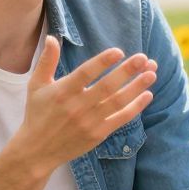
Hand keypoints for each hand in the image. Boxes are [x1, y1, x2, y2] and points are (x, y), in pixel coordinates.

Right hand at [3, 38, 155, 174]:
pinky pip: (121, 119)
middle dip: (127, 71)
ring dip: (137, 87)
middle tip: (144, 58)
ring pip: (118, 102)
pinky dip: (136, 107)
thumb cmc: (38, 114)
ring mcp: (89, 122)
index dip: (102, 61)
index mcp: (63, 92)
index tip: (118, 51)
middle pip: (107, 86)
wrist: (37, 151)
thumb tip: (52, 38)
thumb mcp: (36, 86)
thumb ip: (47, 61)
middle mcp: (77, 106)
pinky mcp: (98, 134)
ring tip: (152, 73)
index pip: (85, 73)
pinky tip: (148, 94)